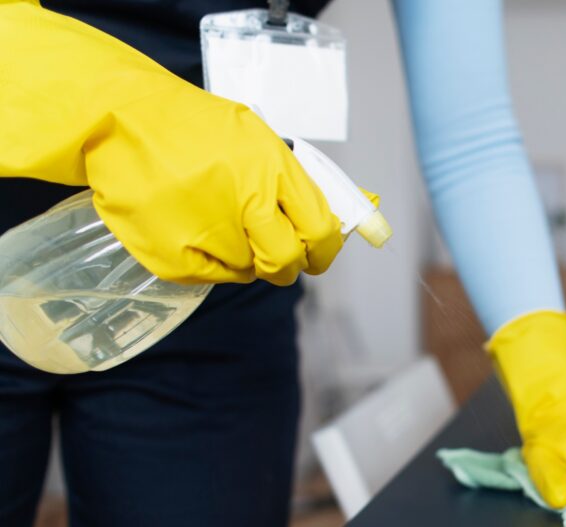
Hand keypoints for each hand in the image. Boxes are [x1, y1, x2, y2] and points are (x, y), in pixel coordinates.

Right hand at [1, 1, 339, 284]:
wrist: (117, 118)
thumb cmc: (193, 128)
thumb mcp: (256, 138)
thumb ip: (297, 182)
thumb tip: (356, 211)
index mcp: (271, 167)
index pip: (321, 229)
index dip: (325, 251)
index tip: (319, 254)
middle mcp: (244, 199)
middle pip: (286, 261)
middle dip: (287, 264)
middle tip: (275, 255)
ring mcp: (206, 230)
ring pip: (249, 271)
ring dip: (243, 256)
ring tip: (215, 222)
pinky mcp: (174, 256)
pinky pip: (212, 277)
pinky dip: (210, 261)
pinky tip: (191, 229)